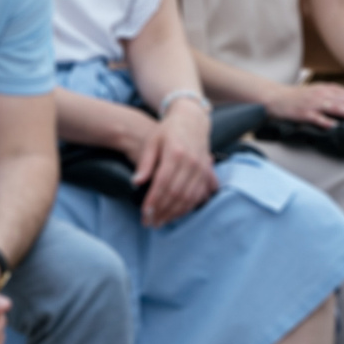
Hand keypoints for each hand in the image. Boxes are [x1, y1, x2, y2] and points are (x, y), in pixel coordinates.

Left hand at [130, 102, 217, 227]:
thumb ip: (145, 163)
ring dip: (175, 213)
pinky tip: (176, 214)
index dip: (154, 201)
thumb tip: (136, 183)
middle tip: (150, 223)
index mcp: (175, 154)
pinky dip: (188, 207)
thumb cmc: (167, 131)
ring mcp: (202, 169)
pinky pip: (199, 195)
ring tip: (161, 222)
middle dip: (163, 211)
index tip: (144, 214)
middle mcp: (192, 163)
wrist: (191, 120)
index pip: (163, 183)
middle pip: (176, 194)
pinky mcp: (208, 173)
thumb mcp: (151, 142)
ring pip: (189, 197)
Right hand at [265, 81, 343, 128]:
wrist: (275, 97)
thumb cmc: (300, 98)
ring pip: (336, 108)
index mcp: (330, 90)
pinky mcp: (301, 113)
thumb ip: (341, 95)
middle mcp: (324, 95)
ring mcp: (313, 103)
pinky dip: (324, 121)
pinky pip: (314, 117)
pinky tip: (333, 126)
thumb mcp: (323, 92)